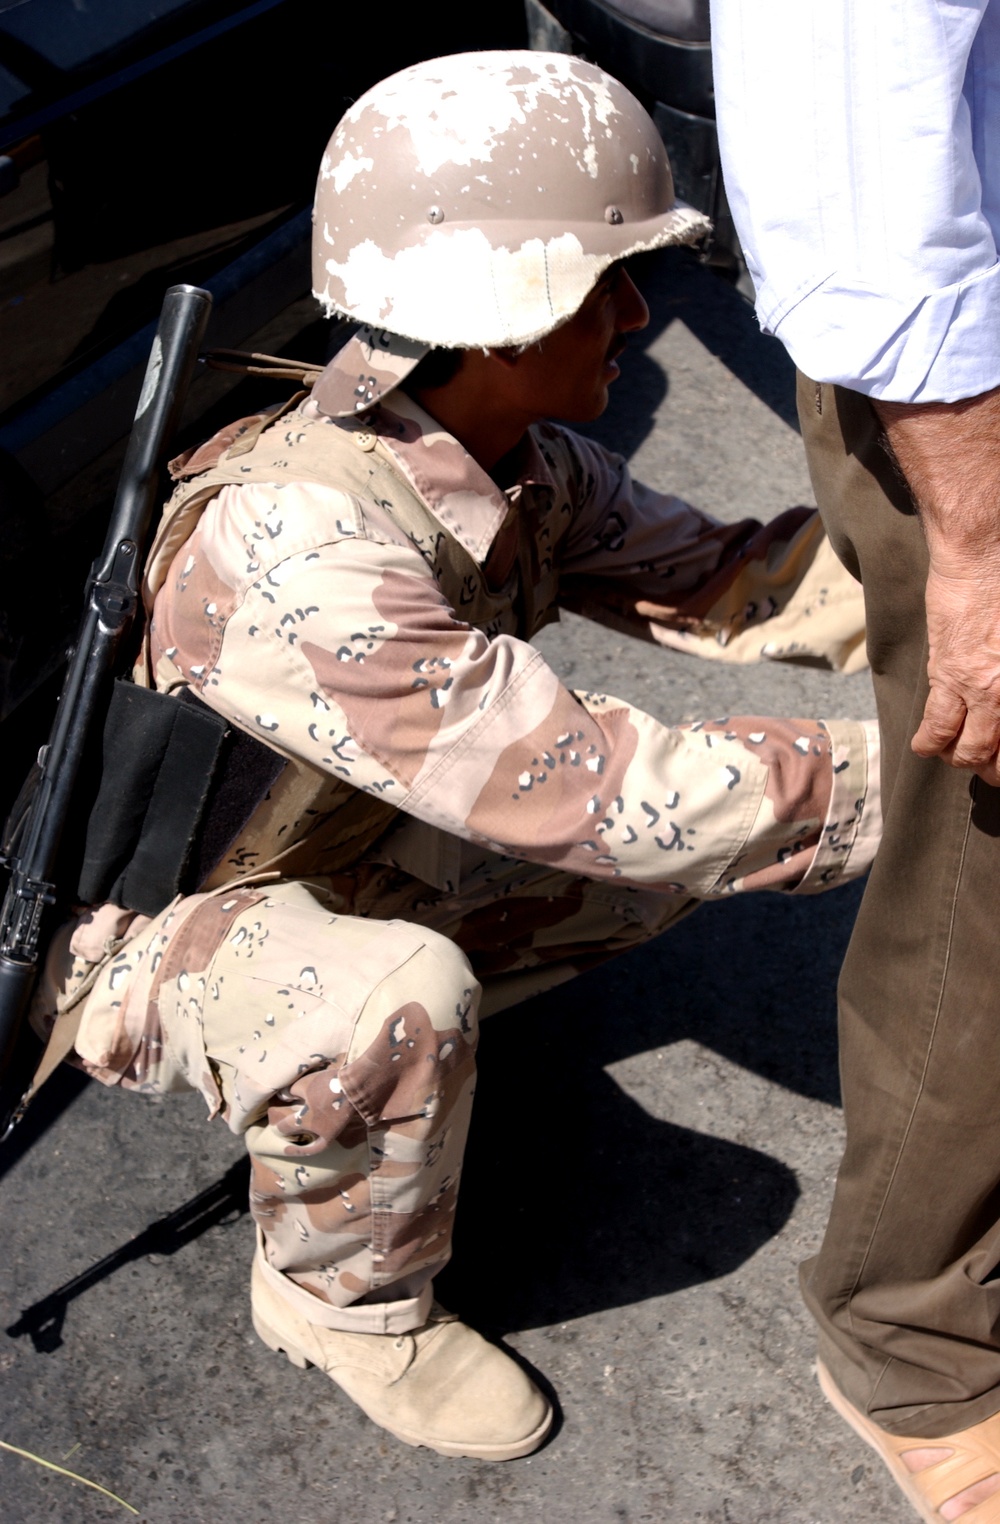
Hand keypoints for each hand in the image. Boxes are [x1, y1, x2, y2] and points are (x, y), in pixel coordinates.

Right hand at [874, 387, 999, 785]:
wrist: (986, 553)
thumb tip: (999, 680)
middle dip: (993, 769)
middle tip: (989, 766)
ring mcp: (981, 689)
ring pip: (967, 751)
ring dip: (962, 759)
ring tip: (959, 755)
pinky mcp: (947, 676)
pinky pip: (935, 727)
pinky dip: (929, 743)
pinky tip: (927, 746)